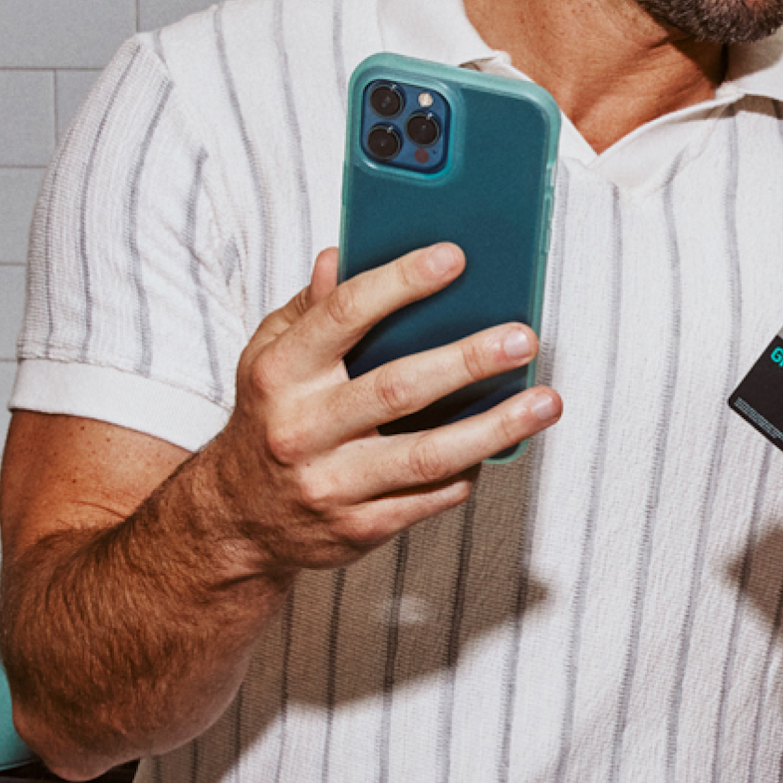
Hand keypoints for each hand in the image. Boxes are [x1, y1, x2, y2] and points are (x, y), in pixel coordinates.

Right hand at [199, 244, 562, 584]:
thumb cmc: (271, 418)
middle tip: (522, 338)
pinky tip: (504, 443)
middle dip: (468, 360)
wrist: (237, 519)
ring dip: (495, 427)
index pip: (344, 316)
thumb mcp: (270, 357)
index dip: (400, 282)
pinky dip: (471, 469)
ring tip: (545, 402)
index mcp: (281, 374)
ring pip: (427, 455)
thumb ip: (312, 308)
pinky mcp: (359, 527)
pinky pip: (430, 496)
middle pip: (398, 389)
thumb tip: (343, 255)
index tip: (454, 258)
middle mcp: (302, 429)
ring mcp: (331, 484)